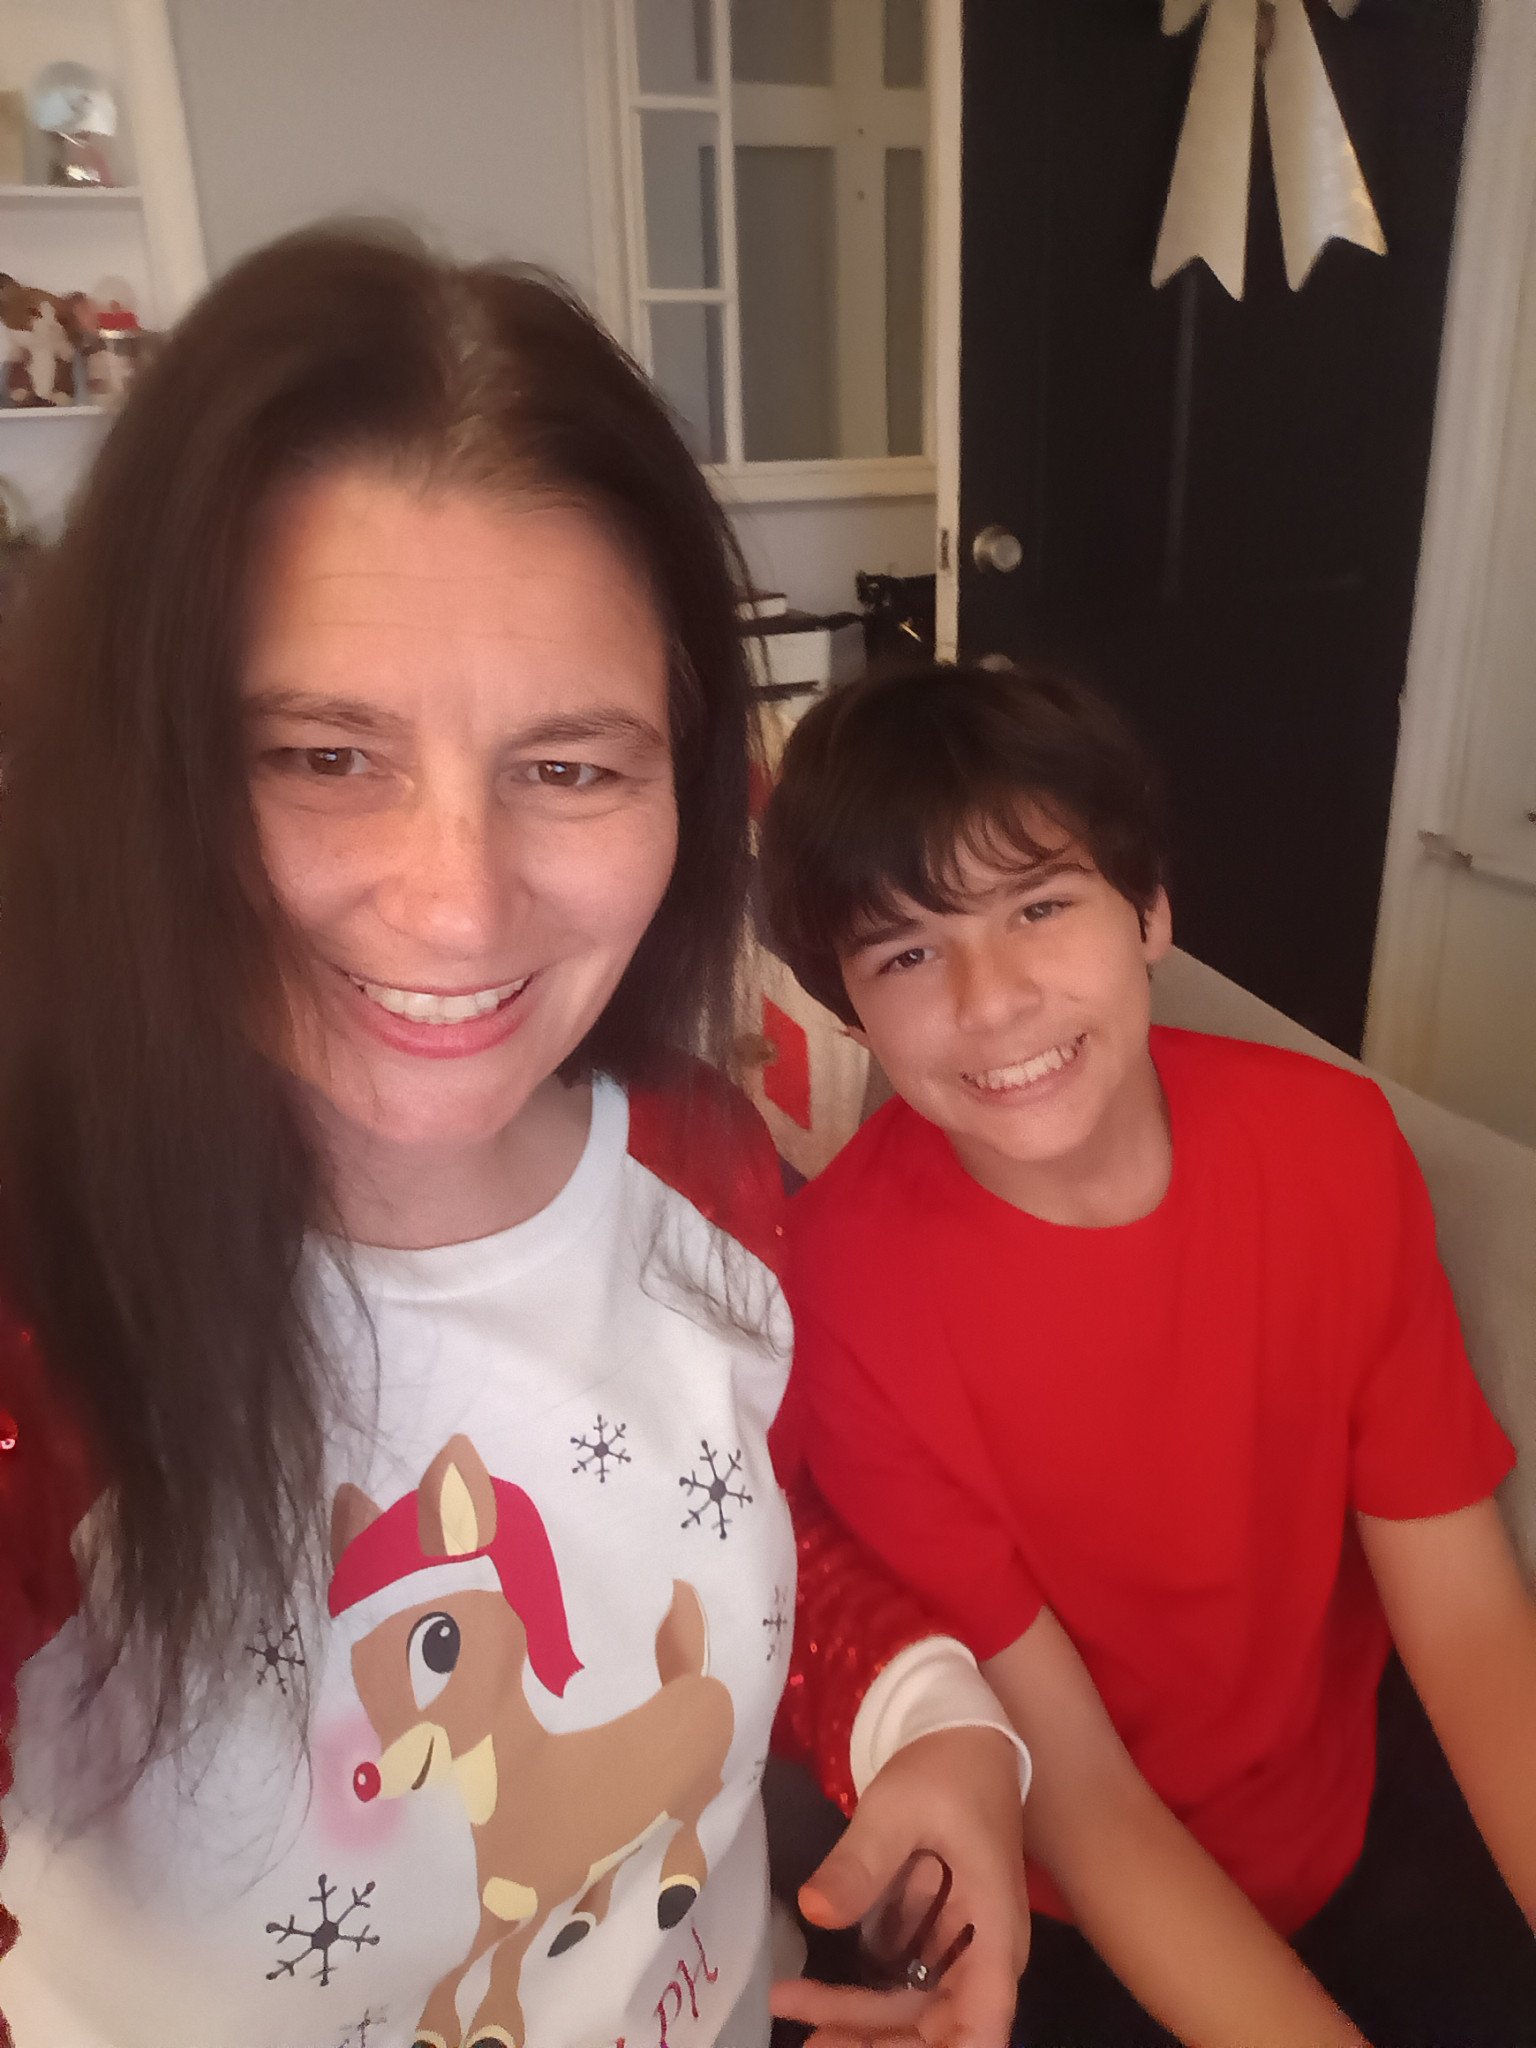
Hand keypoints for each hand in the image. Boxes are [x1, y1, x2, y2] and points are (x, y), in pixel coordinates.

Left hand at [769, 1726, 1029, 2047]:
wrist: (960, 1734)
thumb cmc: (945, 1768)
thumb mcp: (898, 1808)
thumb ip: (861, 1862)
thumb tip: (814, 1912)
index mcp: (993, 1930)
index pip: (983, 2024)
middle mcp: (983, 1953)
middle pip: (941, 2030)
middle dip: (879, 2044)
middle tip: (808, 2043)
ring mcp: (959, 1946)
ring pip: (915, 2013)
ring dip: (860, 2026)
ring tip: (792, 2014)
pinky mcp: (934, 1934)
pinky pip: (901, 1984)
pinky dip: (859, 2000)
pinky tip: (808, 1998)